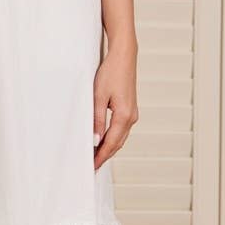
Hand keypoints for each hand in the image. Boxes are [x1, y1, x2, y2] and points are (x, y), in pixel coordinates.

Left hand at [93, 45, 138, 168]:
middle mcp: (131, 117)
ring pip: (120, 138)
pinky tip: (103, 140)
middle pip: (117, 144)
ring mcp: (133, 114)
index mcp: (124, 116)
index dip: (100, 157)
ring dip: (108, 148)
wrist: (124, 57)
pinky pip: (121, 130)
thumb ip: (97, 120)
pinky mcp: (130, 109)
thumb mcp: (98, 97)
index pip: (110, 144)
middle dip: (104, 156)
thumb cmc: (110, 73)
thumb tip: (95, 141)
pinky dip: (112, 138)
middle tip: (91, 166)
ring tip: (95, 156)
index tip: (91, 167)